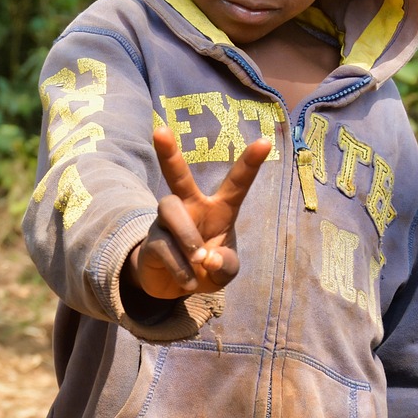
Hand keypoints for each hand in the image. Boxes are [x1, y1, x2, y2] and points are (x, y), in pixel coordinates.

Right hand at [126, 126, 270, 298]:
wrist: (173, 287)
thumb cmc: (206, 268)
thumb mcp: (225, 270)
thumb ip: (225, 264)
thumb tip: (207, 258)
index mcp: (218, 210)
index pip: (236, 183)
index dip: (250, 163)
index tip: (265, 141)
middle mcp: (189, 207)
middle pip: (178, 176)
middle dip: (168, 153)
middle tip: (159, 129)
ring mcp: (167, 222)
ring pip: (170, 210)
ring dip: (188, 238)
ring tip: (198, 259)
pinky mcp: (152, 241)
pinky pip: (165, 247)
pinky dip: (182, 270)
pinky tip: (188, 281)